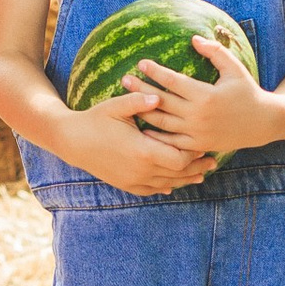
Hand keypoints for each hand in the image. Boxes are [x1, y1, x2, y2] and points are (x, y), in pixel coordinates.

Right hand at [58, 87, 220, 195]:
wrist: (72, 141)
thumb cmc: (96, 120)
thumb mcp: (116, 106)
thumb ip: (139, 100)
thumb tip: (159, 95)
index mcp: (142, 150)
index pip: (179, 158)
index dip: (193, 153)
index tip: (204, 144)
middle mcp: (141, 171)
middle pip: (178, 174)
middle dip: (196, 167)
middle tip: (212, 161)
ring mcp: (133, 181)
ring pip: (167, 184)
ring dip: (185, 179)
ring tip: (201, 174)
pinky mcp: (126, 185)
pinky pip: (152, 190)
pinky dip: (166, 186)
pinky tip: (174, 183)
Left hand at [122, 31, 274, 159]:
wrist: (262, 123)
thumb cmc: (247, 91)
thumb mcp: (234, 68)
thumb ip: (214, 52)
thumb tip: (194, 38)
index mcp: (205, 95)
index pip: (173, 81)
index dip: (156, 71)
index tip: (141, 63)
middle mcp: (198, 115)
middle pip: (162, 101)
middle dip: (141, 89)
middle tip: (124, 79)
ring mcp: (197, 133)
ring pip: (163, 122)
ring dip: (144, 111)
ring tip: (128, 101)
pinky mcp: (198, 145)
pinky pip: (171, 141)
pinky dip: (156, 135)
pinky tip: (143, 126)